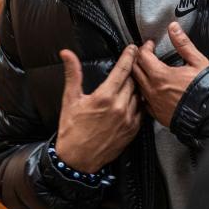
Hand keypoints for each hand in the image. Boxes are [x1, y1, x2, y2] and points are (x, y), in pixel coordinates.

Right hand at [54, 46, 141, 172]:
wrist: (77, 160)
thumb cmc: (72, 130)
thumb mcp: (70, 99)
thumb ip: (72, 73)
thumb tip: (67, 54)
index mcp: (104, 97)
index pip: (123, 70)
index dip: (129, 56)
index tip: (133, 48)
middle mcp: (119, 107)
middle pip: (133, 81)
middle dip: (132, 70)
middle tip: (132, 63)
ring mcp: (128, 120)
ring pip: (139, 95)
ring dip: (136, 87)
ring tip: (131, 82)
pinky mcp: (133, 130)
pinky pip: (141, 111)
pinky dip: (138, 103)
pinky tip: (132, 100)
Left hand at [133, 22, 208, 128]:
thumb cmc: (205, 89)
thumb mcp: (197, 61)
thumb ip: (183, 44)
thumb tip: (174, 28)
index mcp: (160, 75)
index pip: (142, 56)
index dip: (145, 47)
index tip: (150, 44)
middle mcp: (152, 89)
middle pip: (134, 69)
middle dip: (138, 58)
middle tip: (144, 53)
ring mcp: (152, 103)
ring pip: (136, 84)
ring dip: (139, 74)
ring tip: (147, 69)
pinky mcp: (155, 113)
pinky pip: (142, 100)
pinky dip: (143, 91)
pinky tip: (151, 88)